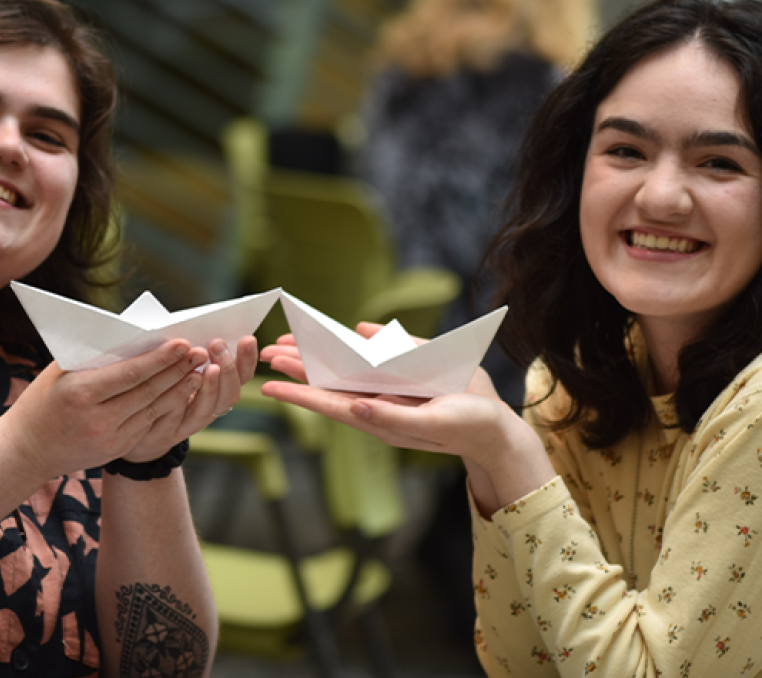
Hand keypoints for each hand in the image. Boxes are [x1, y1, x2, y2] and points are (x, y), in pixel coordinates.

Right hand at [0, 340, 209, 478]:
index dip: (159, 359)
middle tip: (201, 351)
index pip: (129, 374)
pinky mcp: (116, 450)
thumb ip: (93, 357)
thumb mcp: (58, 373)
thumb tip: (132, 336)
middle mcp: (97, 419)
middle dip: (177, 370)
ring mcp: (108, 438)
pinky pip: (147, 424)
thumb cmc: (41, 400)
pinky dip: (167, 407)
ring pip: (153, 409)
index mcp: (80, 393)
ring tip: (199, 370)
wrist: (26, 450)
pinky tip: (183, 392)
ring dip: (179, 389)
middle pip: (147, 391)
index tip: (182, 343)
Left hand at [119, 336, 259, 461]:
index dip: (247, 359)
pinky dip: (181, 401)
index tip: (247, 338)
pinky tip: (181, 384)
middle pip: (230, 395)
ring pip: (208, 410)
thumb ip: (189, 354)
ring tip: (208, 367)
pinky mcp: (166, 433)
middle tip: (218, 345)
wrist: (135, 429)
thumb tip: (195, 329)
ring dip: (210, 387)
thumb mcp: (178, 367)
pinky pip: (176, 419)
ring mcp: (188, 424)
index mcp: (217, 391)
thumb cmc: (157, 389)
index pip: (241, 376)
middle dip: (228, 369)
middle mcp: (208, 410)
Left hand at [260, 322, 555, 508]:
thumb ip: (393, 417)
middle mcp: (378, 405)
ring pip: (345, 372)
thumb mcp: (430, 424)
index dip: (298, 394)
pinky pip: (373, 362)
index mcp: (379, 419)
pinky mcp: (405, 382)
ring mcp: (389, 394)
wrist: (494, 428)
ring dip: (318, 357)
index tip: (268, 386)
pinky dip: (356, 347)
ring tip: (290, 344)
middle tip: (267, 353)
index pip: (329, 405)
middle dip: (299, 368)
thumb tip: (355, 408)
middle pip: (329, 385)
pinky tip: (346, 333)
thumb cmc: (465, 428)